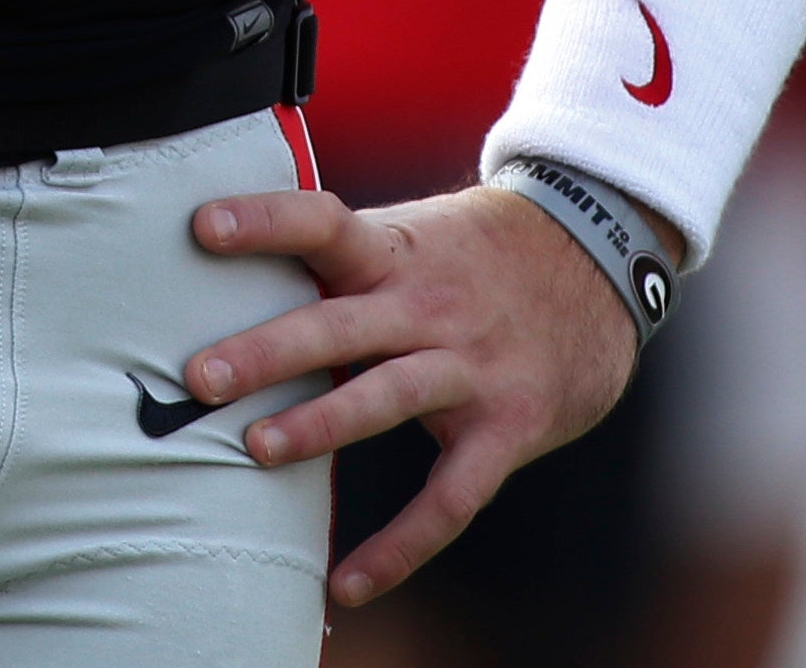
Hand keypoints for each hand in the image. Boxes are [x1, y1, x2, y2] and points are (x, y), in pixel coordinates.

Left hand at [175, 183, 640, 605]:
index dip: (265, 221)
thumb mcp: (416, 230)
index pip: (323, 221)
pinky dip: (400, 545)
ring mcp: (472, 365)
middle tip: (200, 378)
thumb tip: (233, 264)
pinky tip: (347, 584)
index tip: (203, 229)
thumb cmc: (480, 252)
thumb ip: (344, 254)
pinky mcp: (510, 424)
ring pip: (388, 396)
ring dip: (321, 424)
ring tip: (255, 450)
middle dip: (270, 350)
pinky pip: (450, 496)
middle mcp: (430, 302)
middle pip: (342, 323)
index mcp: (397, 248)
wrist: (605, 254)